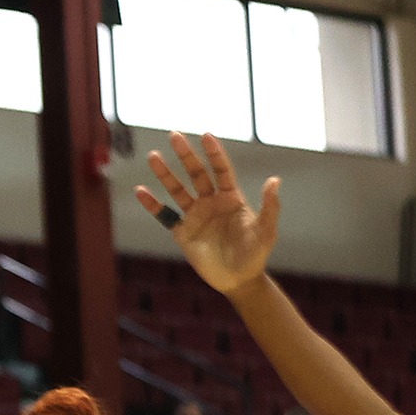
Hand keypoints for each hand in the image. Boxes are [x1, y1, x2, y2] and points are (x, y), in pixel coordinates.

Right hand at [134, 132, 280, 301]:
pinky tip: (141, 191)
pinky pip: (165, 215)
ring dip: (165, 173)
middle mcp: (211, 202)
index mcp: (231, 198)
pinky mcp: (182, 232)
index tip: (205, 136)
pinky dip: (152, 204)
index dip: (214, 153)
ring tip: (153, 157)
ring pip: (177, 190)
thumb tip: (274, 180)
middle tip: (174, 135)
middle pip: (196, 173)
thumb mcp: (266, 230)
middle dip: (186, 154)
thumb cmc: (255, 254)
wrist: (238, 280)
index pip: (221, 170)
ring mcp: (195, 216)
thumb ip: (269, 206)